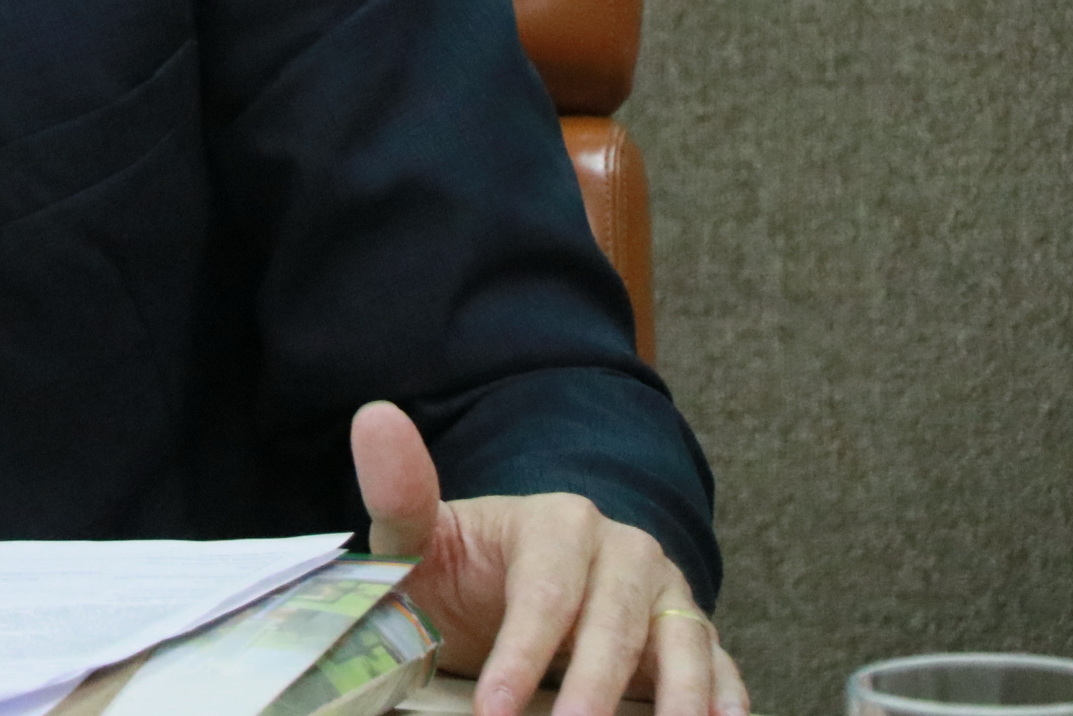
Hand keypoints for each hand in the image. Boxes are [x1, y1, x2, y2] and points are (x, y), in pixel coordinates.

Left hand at [351, 401, 746, 715]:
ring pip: (682, 643)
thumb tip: (375, 416)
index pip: (546, 592)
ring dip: (678, 699)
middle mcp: (622, 550)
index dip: (523, 654)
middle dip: (595, 687)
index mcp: (558, 522)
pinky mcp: (689, 634)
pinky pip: (719, 666)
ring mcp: (663, 593)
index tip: (494, 709)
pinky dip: (726, 698)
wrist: (498, 588)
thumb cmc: (456, 570)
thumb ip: (399, 491)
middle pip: (618, 623)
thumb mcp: (419, 539)